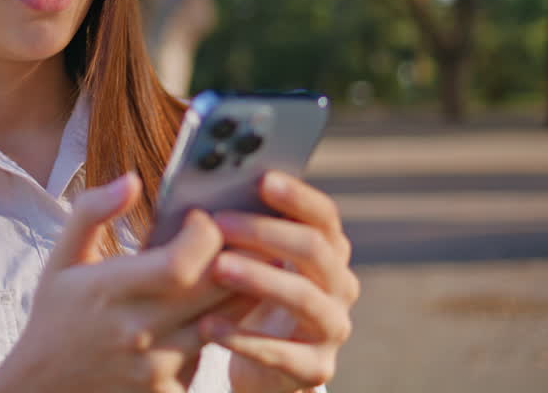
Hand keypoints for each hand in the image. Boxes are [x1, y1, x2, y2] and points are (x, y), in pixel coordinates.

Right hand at [0, 173, 233, 392]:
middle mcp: (136, 331)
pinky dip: (221, 328)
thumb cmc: (56, 316)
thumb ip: (92, 212)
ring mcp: (156, 367)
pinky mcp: (168, 392)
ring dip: (239, 290)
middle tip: (239, 234)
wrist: (43, 388)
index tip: (201, 217)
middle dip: (237, 255)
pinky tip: (214, 309)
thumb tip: (131, 179)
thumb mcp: (61, 259)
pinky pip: (212, 352)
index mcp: (109, 291)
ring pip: (225, 321)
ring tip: (239, 266)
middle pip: (215, 289)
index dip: (205, 234)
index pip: (181, 263)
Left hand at [201, 172, 360, 392]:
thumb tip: (208, 197)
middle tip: (220, 222)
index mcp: (328, 252)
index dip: (297, 196)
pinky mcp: (316, 368)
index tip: (262, 178)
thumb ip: (244, 231)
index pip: (324, 216)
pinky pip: (282, 353)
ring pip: (304, 298)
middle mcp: (340, 285)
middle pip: (314, 249)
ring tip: (217, 268)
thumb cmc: (249, 298)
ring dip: (259, 278)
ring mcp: (332, 328)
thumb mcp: (252, 261)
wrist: (261, 366)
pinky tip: (208, 326)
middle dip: (265, 232)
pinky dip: (244, 338)